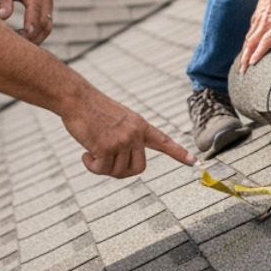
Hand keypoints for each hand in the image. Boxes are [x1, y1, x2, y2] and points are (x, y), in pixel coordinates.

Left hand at [0, 0, 53, 44]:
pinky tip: (23, 42)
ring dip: (36, 38)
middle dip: (32, 35)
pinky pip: (45, 26)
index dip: (32, 21)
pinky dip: (37, 35)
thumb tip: (2, 17)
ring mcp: (48, 2)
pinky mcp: (47, 9)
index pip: (35, 6)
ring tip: (19, 49)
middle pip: (44, 20)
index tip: (26, 35)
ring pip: (47, 26)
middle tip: (16, 49)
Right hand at [60, 87, 194, 177]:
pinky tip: (85, 154)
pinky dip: (92, 166)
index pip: (163, 141)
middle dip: (121, 172)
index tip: (193, 161)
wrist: (77, 99)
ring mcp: (123, 140)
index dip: (178, 153)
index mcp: (140, 125)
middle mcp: (135, 133)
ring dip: (102, 167)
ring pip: (118, 172)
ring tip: (92, 151)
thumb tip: (125, 163)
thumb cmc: (92, 110)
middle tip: (105, 163)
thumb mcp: (117, 120)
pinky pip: (102, 170)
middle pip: (138, 169)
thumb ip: (127, 138)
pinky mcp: (107, 147)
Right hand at [239, 0, 270, 72]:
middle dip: (245, 59)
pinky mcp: (255, 20)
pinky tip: (244, 53)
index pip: (265, 41)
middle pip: (251, 44)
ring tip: (240, 67)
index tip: (253, 64)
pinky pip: (249, 35)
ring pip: (248, 41)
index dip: (259, 53)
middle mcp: (264, 25)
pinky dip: (245, 46)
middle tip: (242, 73)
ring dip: (243, 54)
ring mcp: (258, 22)